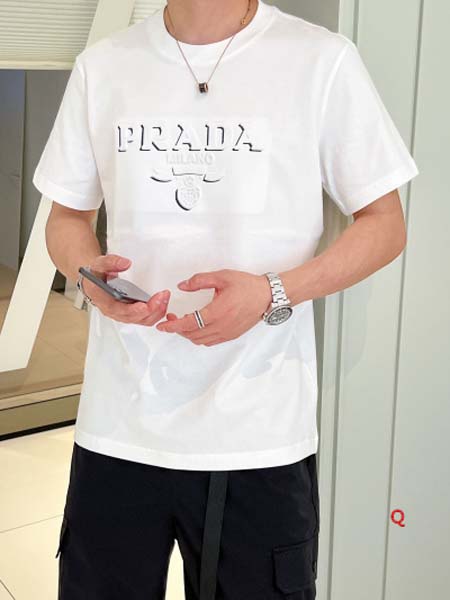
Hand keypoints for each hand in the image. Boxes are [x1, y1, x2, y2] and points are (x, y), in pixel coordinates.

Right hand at [81, 254, 170, 325]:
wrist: (94, 281)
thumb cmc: (96, 276)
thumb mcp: (99, 264)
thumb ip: (111, 262)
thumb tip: (126, 263)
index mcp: (105, 302)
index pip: (119, 311)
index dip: (133, 310)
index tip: (144, 306)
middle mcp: (115, 312)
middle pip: (135, 318)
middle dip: (151, 309)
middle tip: (162, 296)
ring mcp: (124, 314)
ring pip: (142, 320)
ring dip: (156, 311)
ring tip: (165, 297)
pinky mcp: (131, 313)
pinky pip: (145, 318)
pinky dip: (156, 313)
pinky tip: (162, 303)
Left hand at [155, 269, 271, 345]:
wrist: (267, 296)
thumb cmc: (247, 286)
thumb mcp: (222, 276)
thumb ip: (199, 280)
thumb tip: (182, 285)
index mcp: (218, 311)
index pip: (189, 323)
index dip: (173, 326)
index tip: (162, 325)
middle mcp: (222, 326)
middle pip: (192, 334)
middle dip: (178, 329)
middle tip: (171, 318)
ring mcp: (227, 333)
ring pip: (200, 340)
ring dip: (188, 334)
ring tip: (183, 322)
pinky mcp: (231, 335)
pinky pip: (210, 341)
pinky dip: (199, 337)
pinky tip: (197, 327)